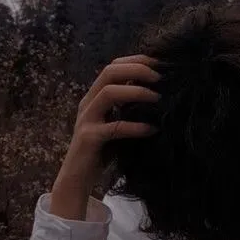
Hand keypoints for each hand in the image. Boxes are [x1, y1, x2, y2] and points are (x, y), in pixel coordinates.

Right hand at [50, 54, 160, 219]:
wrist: (78, 178)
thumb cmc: (102, 150)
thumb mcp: (117, 122)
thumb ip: (129, 107)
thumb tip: (160, 93)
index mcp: (94, 96)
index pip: (113, 66)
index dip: (136, 61)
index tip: (160, 63)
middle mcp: (88, 103)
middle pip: (109, 72)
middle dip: (137, 70)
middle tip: (161, 77)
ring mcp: (86, 119)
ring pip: (109, 93)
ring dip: (136, 92)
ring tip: (158, 98)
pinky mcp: (89, 138)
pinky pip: (114, 127)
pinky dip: (135, 126)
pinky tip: (152, 129)